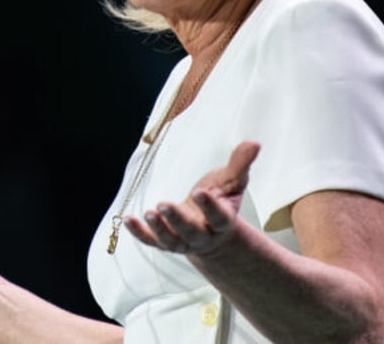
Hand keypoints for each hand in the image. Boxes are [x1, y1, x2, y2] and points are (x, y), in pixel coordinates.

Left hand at [124, 141, 259, 255]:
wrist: (211, 230)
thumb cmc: (220, 200)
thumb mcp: (231, 181)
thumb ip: (240, 164)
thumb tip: (254, 143)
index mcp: (222, 222)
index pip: (218, 217)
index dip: (210, 206)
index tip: (200, 191)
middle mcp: (203, 236)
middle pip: (191, 232)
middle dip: (177, 220)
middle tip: (163, 204)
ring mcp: (182, 241)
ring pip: (171, 240)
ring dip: (158, 228)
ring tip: (149, 212)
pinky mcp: (164, 241)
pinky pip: (151, 241)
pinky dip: (139, 233)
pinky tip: (129, 219)